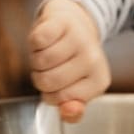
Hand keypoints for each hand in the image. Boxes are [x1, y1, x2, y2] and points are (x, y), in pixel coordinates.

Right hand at [27, 0, 109, 122]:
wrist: (73, 23)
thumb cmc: (72, 61)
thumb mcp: (77, 90)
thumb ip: (72, 110)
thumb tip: (67, 111)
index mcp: (99, 81)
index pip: (59, 99)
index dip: (50, 93)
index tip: (60, 82)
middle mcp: (93, 59)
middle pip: (47, 81)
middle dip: (40, 77)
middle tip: (51, 67)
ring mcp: (79, 38)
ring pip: (40, 62)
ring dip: (36, 59)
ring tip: (48, 52)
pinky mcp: (63, 22)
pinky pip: (36, 41)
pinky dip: (34, 43)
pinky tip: (46, 39)